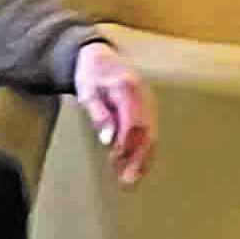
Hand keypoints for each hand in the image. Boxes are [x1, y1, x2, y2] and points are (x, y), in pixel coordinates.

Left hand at [72, 39, 155, 184]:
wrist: (99, 57)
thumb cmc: (90, 75)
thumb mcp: (88, 92)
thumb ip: (99, 114)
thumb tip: (107, 140)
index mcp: (128, 89)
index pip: (132, 124)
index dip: (125, 146)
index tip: (115, 162)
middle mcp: (144, 96)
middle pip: (145, 132)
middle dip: (137, 158)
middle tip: (127, 181)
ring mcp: (149, 102)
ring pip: (151, 134)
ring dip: (143, 159)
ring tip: (132, 181)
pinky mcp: (149, 109)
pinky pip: (151, 132)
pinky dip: (146, 151)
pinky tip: (139, 168)